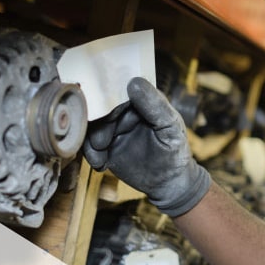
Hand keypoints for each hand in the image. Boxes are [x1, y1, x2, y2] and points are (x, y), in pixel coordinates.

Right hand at [83, 77, 210, 216]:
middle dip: (97, 126)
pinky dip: (90, 154)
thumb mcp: (170, 127)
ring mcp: (114, 128)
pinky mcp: (106, 146)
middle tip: (102, 143)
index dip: (106, 100)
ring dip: (91, 142)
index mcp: (142, 100)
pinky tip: (101, 165)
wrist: (170, 183)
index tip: (102, 111)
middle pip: (100, 109)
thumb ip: (155, 106)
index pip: (118, 91)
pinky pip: (89, 144)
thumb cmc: (176, 151)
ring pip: (91, 126)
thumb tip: (134, 82)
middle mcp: (125, 111)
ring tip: (101, 158)